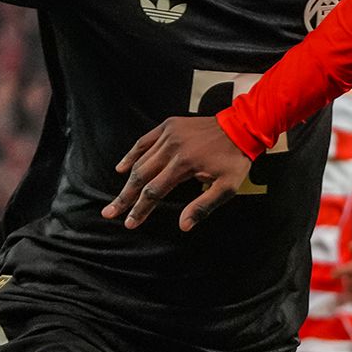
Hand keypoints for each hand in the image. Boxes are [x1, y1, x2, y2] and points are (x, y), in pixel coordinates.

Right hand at [103, 117, 250, 230]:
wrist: (242, 127)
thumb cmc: (235, 159)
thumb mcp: (227, 187)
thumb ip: (203, 206)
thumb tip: (183, 226)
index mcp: (184, 164)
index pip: (154, 192)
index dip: (140, 209)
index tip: (129, 223)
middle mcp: (171, 148)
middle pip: (140, 177)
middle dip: (125, 198)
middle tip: (110, 213)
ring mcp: (168, 134)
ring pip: (141, 160)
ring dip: (127, 180)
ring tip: (118, 197)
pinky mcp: (169, 126)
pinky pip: (144, 141)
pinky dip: (132, 154)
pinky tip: (122, 167)